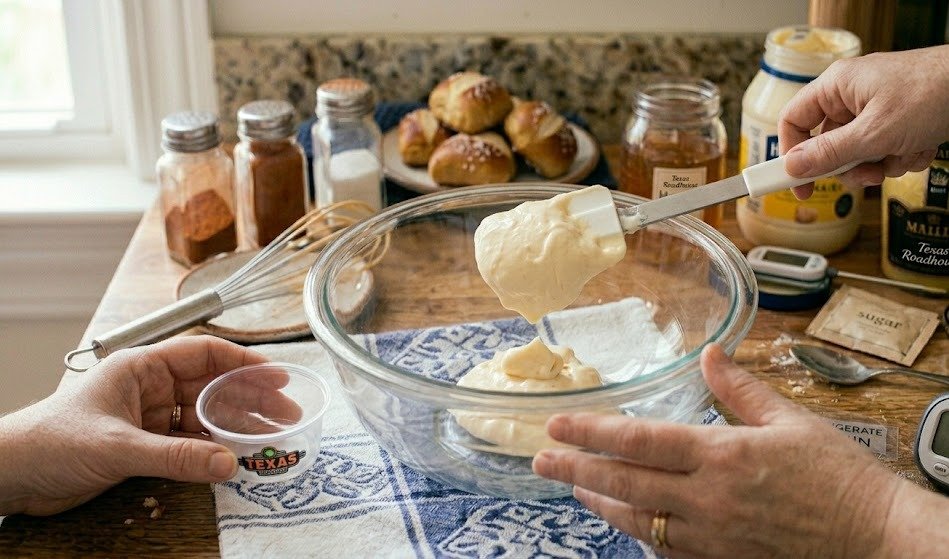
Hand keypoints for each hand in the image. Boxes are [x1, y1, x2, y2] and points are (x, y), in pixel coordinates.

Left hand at [0, 336, 274, 515]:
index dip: (244, 364)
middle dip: (251, 399)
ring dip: (237, 426)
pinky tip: (236, 456)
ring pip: (205, 416)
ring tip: (272, 437)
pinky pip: (191, 442)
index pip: (204, 355)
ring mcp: (149, 416)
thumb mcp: (118, 448)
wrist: (13, 476)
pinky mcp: (146, 444)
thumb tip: (228, 464)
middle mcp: (150, 387)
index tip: (277, 377)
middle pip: (212, 386)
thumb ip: (176, 457)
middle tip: (287, 414)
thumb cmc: (49, 442)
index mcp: (141, 367)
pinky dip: (214, 450)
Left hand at [532, 344, 938, 557]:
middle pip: (624, 482)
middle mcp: (706, 500)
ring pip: (637, 520)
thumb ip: (740, 389)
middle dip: (576, 468)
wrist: (875, 540)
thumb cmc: (839, 478)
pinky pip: (664, 549)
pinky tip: (625, 518)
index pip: (639, 440)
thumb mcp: (791, 421)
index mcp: (721, 456)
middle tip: (541, 458)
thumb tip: (710, 352)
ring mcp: (710, 538)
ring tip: (574, 486)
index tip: (558, 423)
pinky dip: (639, 531)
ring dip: (600, 501)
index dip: (591, 432)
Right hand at [778, 45, 948, 198]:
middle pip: (829, 144)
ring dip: (882, 162)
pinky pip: (884, 149)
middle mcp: (852, 95)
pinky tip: (920, 145)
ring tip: (904, 153)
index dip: (790, 154)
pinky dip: (901, 155)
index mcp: (837, 87)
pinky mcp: (898, 119)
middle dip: (852, 165)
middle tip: (868, 173)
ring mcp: (876, 107)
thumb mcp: (874, 132)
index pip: (794, 121)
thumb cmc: (932, 92)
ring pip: (859, 152)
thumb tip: (792, 168)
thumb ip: (829, 153)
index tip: (796, 183)